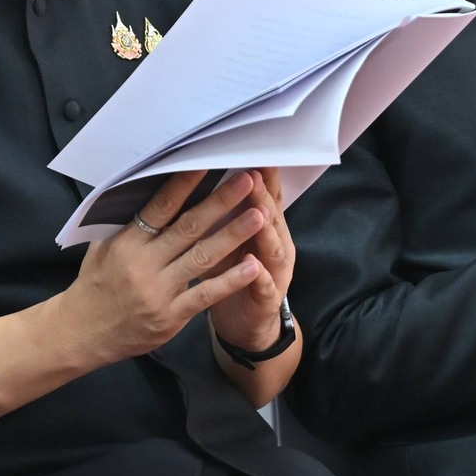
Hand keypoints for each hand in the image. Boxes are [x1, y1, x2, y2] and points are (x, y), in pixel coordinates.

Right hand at [57, 170, 269, 367]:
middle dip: (221, 202)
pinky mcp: (171, 316)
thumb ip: (126, 223)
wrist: (81, 332)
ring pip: (202, 257)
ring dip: (233, 234)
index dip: (185, 184)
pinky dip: (229, 280)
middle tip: (247, 181)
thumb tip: (147, 189)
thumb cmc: (94, 283)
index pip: (160, 207)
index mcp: (126, 242)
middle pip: (189, 227)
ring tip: (259, 215)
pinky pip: (205, 295)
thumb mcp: (101, 247)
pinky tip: (252, 266)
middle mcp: (144, 264)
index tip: (208, 163)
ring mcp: (159, 291)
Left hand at [208, 168, 296, 352]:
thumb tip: (201, 174)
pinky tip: (253, 264)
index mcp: (264, 229)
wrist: (247, 325)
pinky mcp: (266, 298)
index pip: (264, 197)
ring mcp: (274, 272)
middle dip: (261, 195)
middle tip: (253, 172)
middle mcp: (274, 246)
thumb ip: (221, 214)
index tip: (250, 150)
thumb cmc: (232, 276)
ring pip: (272, 247)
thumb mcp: (225, 241)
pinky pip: (264, 285)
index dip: (261, 176)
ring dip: (265, 229)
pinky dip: (258, 275)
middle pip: (270, 215)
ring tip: (258, 212)